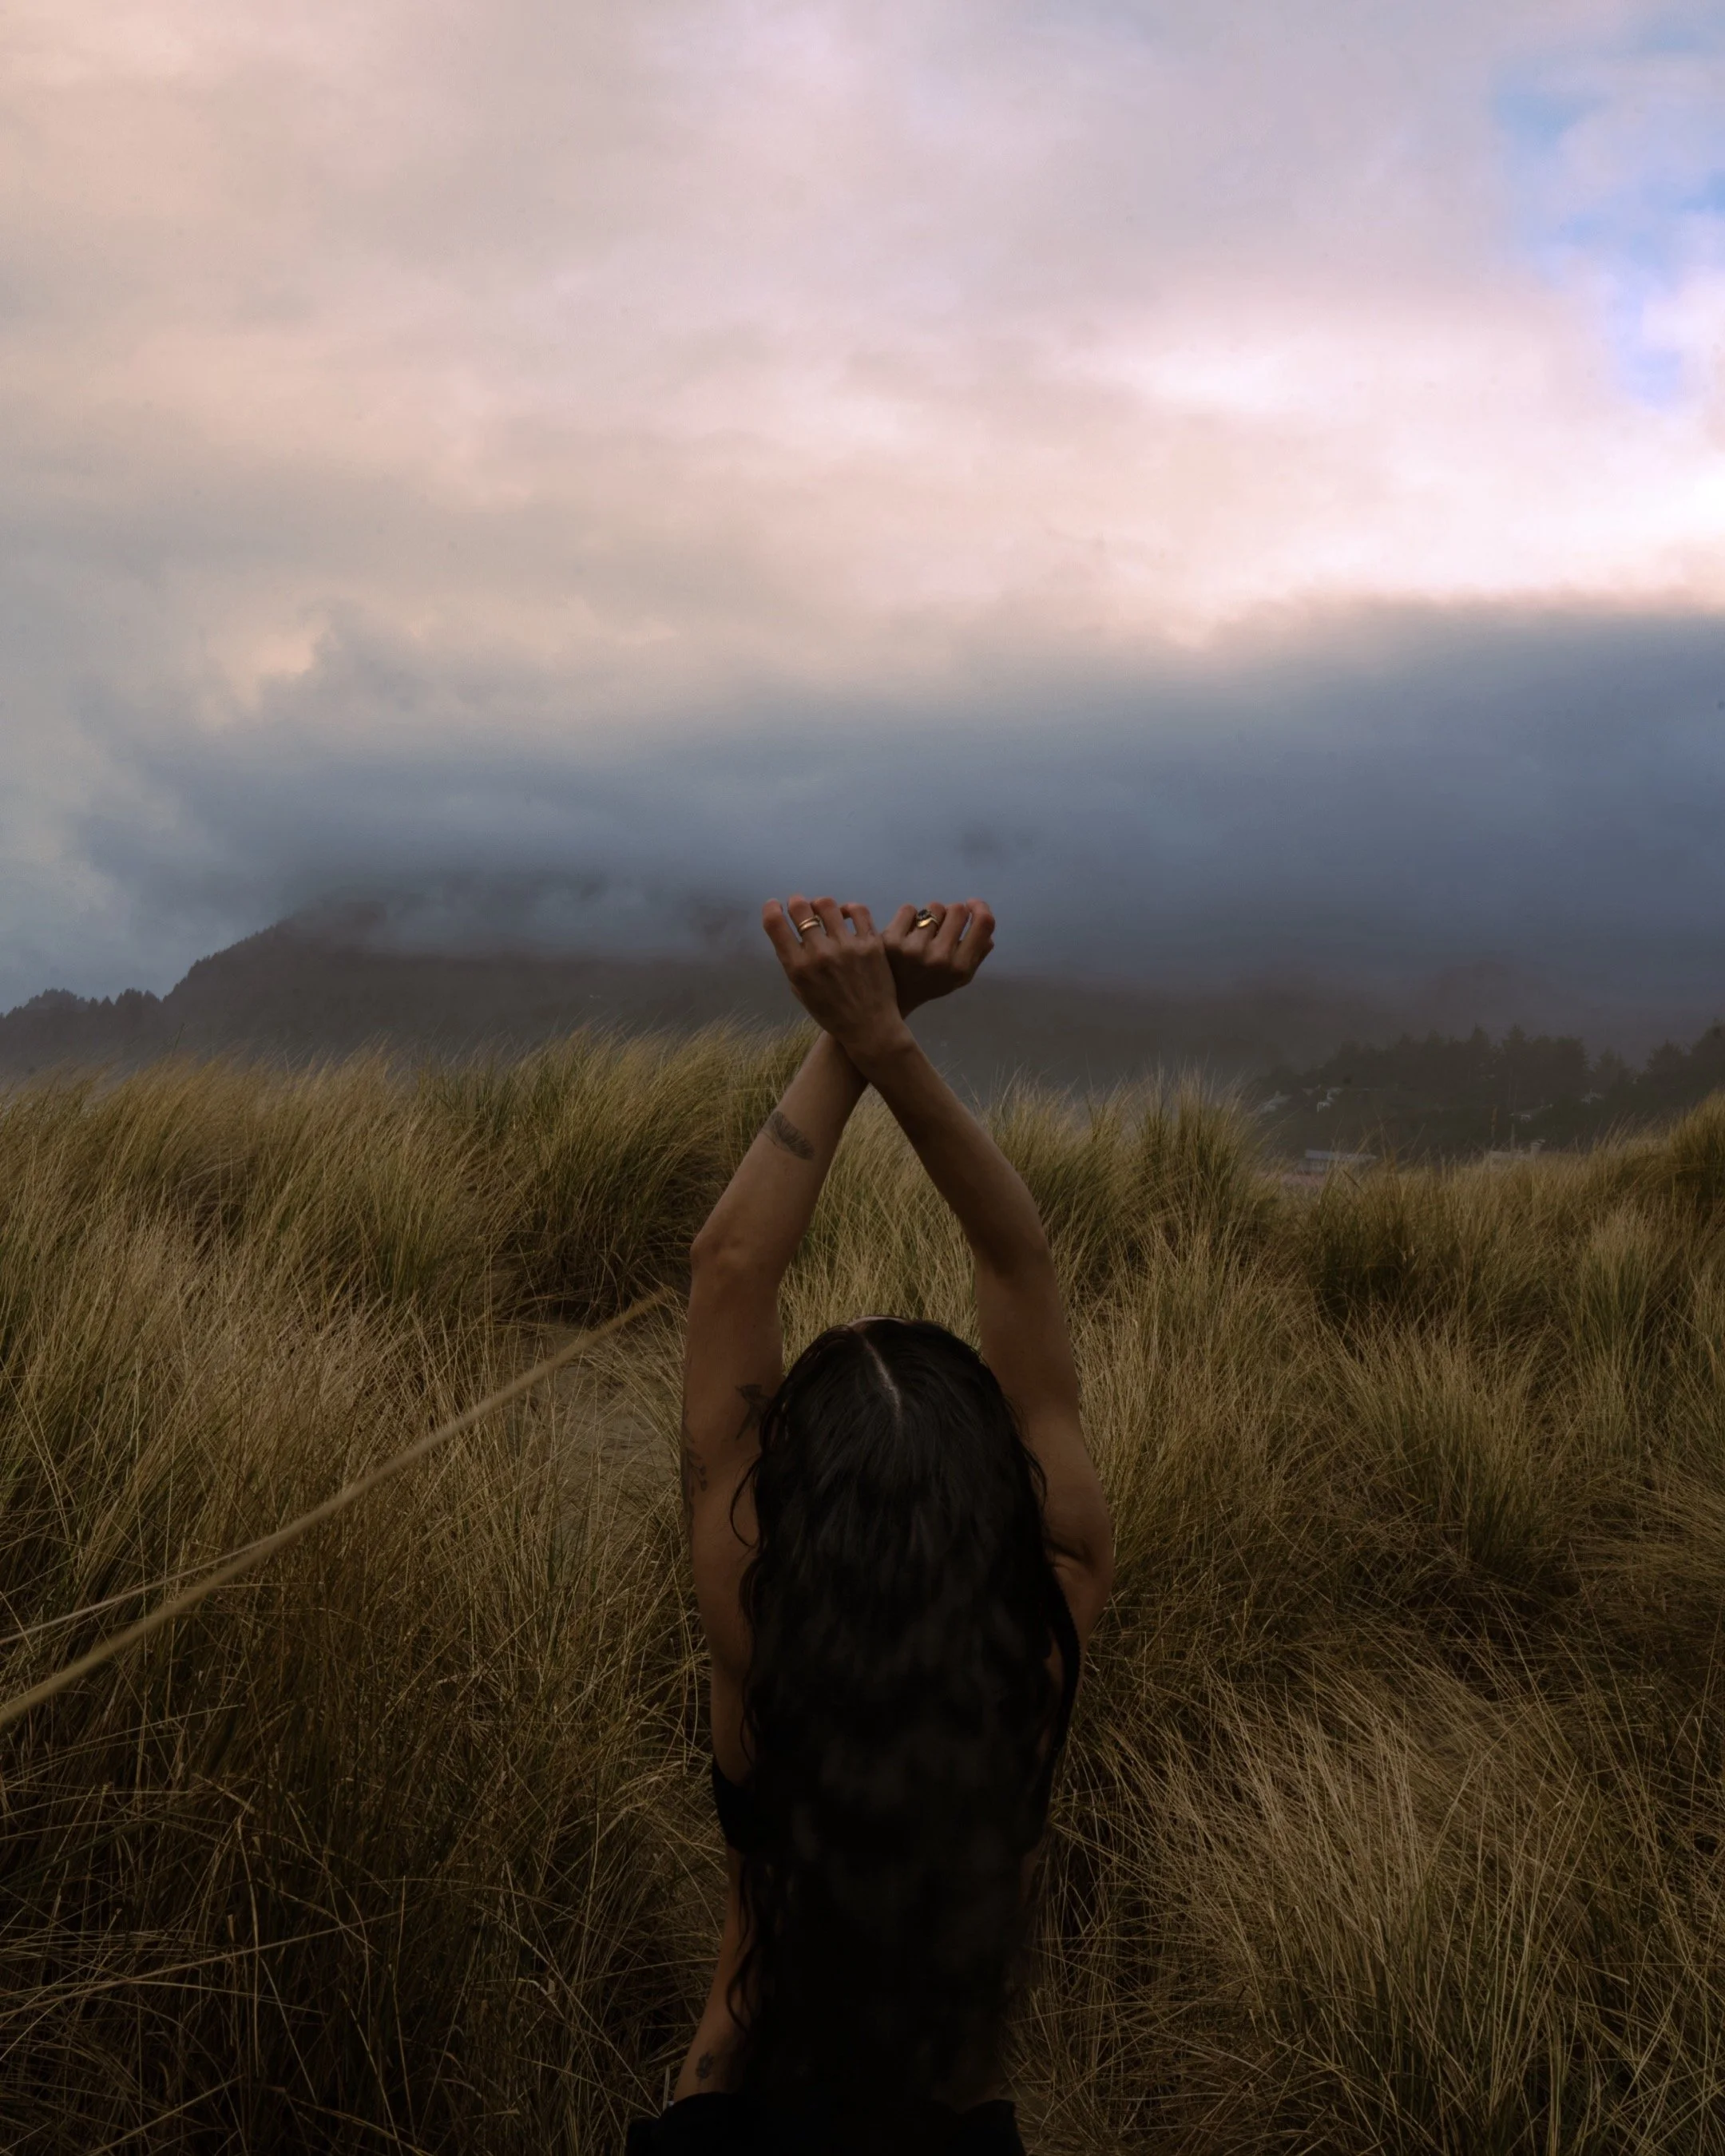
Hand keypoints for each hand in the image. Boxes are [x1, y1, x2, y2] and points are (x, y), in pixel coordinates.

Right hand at [761, 895, 910, 1059]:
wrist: (870, 1027)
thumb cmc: (831, 1014)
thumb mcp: (801, 992)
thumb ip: (794, 963)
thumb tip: (790, 935)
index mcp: (799, 968)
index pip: (775, 925)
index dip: (771, 909)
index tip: (773, 906)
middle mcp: (821, 953)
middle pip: (801, 909)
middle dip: (796, 902)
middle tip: (799, 905)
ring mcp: (848, 946)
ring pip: (828, 905)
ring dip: (820, 904)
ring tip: (822, 909)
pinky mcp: (872, 944)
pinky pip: (858, 912)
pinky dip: (849, 909)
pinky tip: (846, 914)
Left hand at [882, 900, 994, 1014]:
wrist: (893, 999)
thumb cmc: (930, 984)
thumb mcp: (960, 977)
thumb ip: (978, 952)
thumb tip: (984, 922)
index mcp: (960, 967)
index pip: (984, 923)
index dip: (980, 907)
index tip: (972, 905)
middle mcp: (939, 957)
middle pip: (957, 909)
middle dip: (952, 913)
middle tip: (942, 926)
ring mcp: (913, 948)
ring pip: (933, 907)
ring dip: (930, 915)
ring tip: (923, 932)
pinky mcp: (891, 940)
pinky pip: (909, 908)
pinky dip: (909, 916)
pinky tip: (905, 932)